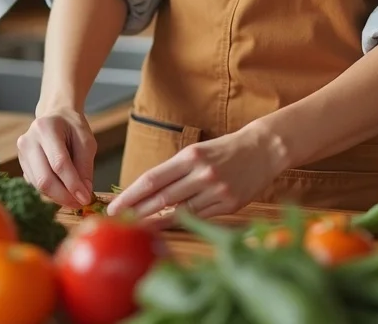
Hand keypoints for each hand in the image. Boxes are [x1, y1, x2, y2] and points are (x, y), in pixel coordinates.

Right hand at [17, 108, 96, 208]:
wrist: (56, 116)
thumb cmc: (73, 127)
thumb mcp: (86, 141)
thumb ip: (85, 166)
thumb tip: (84, 194)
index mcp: (46, 128)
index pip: (59, 163)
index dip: (72, 184)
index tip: (85, 198)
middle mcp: (28, 141)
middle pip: (44, 178)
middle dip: (64, 195)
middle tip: (80, 203)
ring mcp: (21, 154)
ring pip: (38, 186)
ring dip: (58, 197)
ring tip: (74, 198)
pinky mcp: (22, 165)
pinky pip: (36, 185)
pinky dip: (51, 192)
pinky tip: (63, 190)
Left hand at [106, 120, 288, 222]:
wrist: (263, 149)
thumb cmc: (225, 150)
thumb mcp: (198, 152)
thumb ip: (176, 171)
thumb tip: (148, 192)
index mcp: (190, 156)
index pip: (153, 179)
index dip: (131, 195)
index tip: (114, 206)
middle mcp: (201, 173)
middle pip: (161, 198)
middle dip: (136, 211)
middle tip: (117, 221)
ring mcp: (216, 191)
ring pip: (179, 212)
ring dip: (155, 222)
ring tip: (136, 228)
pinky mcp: (228, 205)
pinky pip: (198, 218)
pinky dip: (179, 223)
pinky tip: (166, 228)